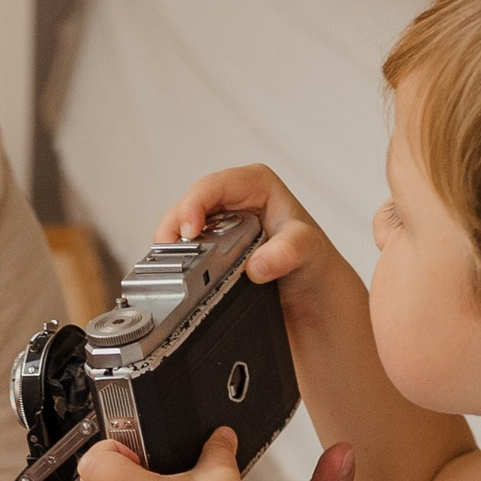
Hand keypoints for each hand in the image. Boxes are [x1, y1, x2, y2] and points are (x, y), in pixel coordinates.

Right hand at [158, 163, 368, 332]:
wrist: (312, 295)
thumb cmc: (313, 262)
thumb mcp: (309, 251)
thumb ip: (288, 252)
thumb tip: (258, 265)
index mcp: (256, 184)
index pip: (215, 185)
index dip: (194, 204)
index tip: (188, 231)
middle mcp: (234, 201)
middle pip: (189, 205)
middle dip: (174, 227)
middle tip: (168, 254)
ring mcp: (220, 225)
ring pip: (181, 227)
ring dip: (172, 247)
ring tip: (168, 267)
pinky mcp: (211, 249)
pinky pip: (185, 250)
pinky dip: (177, 263)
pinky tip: (176, 276)